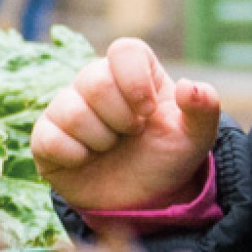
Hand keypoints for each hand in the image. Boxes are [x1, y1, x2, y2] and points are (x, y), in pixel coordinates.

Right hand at [32, 37, 224, 212]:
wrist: (143, 201)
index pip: (124, 50)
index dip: (134, 80)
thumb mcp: (195, 138)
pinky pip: (47, 137)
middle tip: (131, 134)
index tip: (148, 111)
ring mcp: (67, 108)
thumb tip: (190, 87)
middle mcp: (96, 83)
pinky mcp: (46, 137)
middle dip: (120, 118)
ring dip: (100, 139)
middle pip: (94, 79)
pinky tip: (86, 160)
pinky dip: (73, 154)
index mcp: (133, 73)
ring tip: (110, 149)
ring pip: (70, 109)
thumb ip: (204, 109)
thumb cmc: (166, 159)